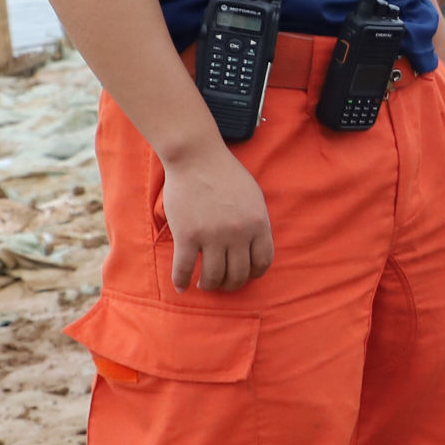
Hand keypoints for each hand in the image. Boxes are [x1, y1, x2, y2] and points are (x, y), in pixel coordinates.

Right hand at [161, 144, 272, 291]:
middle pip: (239, 274)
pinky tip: (181, 287)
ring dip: (209, 285)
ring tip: (205, 284)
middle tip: (222, 284)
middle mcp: (238, 233)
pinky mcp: (188, 235)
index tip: (245, 275)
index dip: (254, 274)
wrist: (196, 157)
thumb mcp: (253, 196)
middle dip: (231, 284)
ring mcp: (213, 236)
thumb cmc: (225, 174)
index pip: (263, 262)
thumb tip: (256, 246)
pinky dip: (181, 281)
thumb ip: (257, 221)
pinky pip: (184, 268)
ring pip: (214, 276)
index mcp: (258, 223)